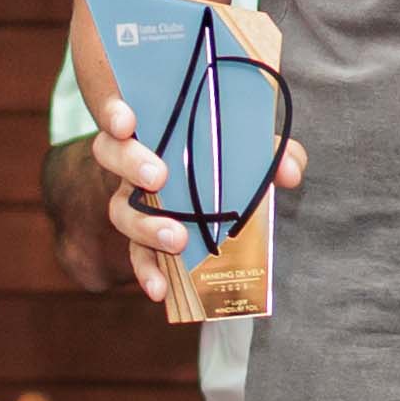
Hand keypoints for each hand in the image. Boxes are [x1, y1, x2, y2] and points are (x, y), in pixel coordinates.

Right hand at [77, 82, 305, 312]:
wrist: (224, 196)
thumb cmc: (229, 159)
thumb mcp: (254, 150)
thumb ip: (273, 151)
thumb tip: (289, 172)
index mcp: (155, 127)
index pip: (119, 110)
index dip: (113, 112)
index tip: (126, 122)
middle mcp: (135, 161)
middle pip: (110, 154)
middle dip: (130, 164)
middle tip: (158, 177)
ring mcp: (134, 201)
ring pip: (120, 210)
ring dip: (146, 226)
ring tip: (175, 240)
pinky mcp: (143, 239)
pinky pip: (138, 256)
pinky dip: (148, 273)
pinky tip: (160, 290)